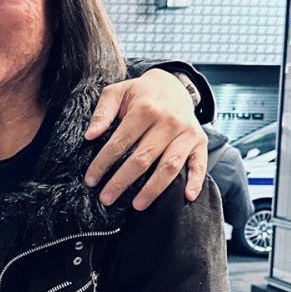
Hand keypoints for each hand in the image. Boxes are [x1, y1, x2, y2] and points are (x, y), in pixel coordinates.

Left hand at [83, 70, 207, 207]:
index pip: (120, 142)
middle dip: (122, 181)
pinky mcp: (200, 142)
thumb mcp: (118, 92)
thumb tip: (90, 135)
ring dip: (153, 189)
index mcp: (146, 108)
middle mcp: (169, 121)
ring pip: (169, 166)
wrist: (174, 85)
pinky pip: (200, 164)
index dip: (103, 163)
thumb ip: (102, 111)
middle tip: (106, 198)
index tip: (91, 180)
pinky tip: (187, 197)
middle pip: (143, 158)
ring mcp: (187, 133)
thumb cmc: (141, 94)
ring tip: (137, 205)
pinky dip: (196, 181)